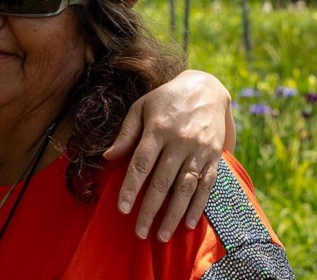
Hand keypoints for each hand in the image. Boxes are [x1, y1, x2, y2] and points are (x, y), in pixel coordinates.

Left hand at [103, 70, 233, 241]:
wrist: (205, 88)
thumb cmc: (165, 98)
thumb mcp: (141, 108)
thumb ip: (126, 133)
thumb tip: (108, 156)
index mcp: (157, 129)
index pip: (141, 164)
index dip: (131, 188)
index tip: (122, 209)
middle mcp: (179, 141)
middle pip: (162, 182)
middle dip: (150, 210)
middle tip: (140, 232)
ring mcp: (199, 150)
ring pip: (185, 188)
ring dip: (173, 214)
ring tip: (161, 235)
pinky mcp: (214, 156)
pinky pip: (206, 185)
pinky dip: (197, 206)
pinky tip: (188, 223)